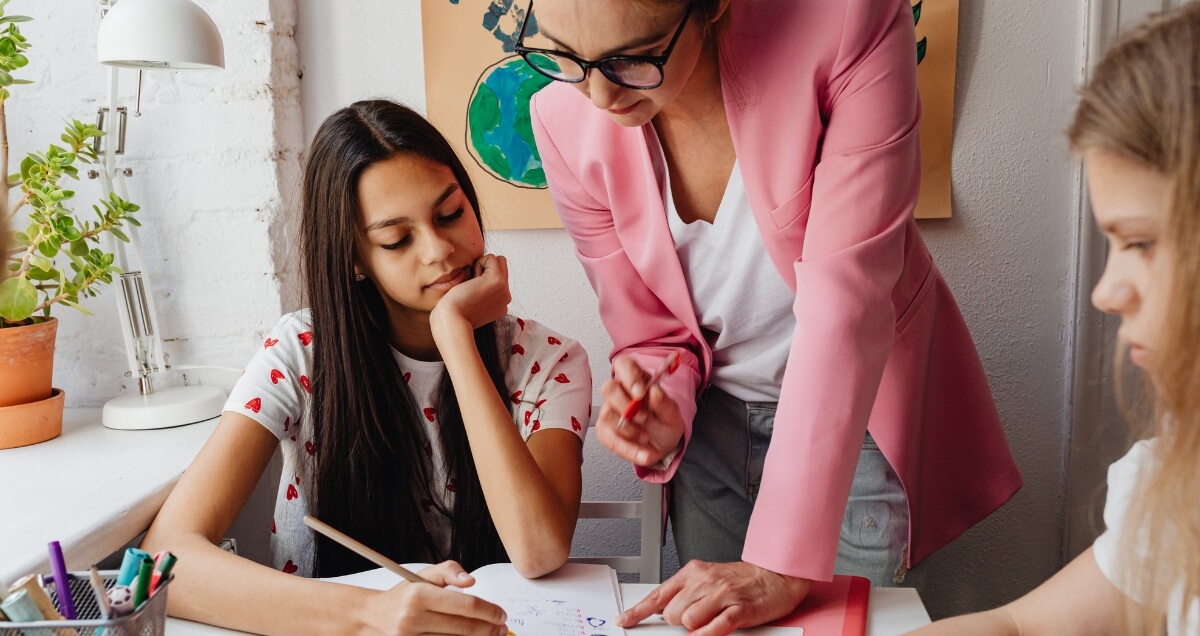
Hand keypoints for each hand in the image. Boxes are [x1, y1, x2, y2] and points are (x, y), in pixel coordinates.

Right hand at [356, 561, 508, 635]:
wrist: (372, 618)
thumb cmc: (403, 597)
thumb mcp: (423, 576)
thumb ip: (449, 571)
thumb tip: (471, 580)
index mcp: (419, 594)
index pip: (464, 605)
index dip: (489, 611)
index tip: (501, 614)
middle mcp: (413, 618)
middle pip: (463, 628)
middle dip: (489, 629)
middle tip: (502, 628)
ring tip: (491, 635)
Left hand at [431, 254, 510, 336]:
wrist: (452, 319)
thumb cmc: (454, 313)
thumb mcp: (471, 303)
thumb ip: (480, 293)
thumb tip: (477, 277)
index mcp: (501, 305)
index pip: (498, 280)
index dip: (483, 279)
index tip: (471, 295)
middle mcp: (506, 298)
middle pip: (501, 268)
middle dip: (485, 270)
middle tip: (471, 287)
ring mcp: (505, 289)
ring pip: (498, 261)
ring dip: (482, 267)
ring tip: (472, 285)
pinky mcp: (498, 280)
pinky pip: (491, 258)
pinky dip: (478, 263)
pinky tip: (472, 281)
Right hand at [594, 355, 684, 466]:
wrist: (664, 445)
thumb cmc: (665, 422)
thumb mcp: (673, 414)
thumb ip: (665, 403)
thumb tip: (654, 392)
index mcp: (637, 379)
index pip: (624, 365)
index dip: (629, 376)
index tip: (641, 393)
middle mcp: (620, 393)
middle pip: (609, 388)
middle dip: (626, 405)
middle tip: (644, 418)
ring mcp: (610, 411)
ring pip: (607, 415)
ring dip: (629, 430)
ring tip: (647, 437)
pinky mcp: (605, 431)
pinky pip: (609, 439)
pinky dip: (628, 449)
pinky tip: (644, 454)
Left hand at [618, 561, 812, 635]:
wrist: (775, 575)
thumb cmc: (741, 580)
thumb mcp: (707, 578)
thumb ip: (685, 593)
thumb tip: (663, 611)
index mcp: (693, 572)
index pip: (658, 595)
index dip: (638, 612)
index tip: (624, 621)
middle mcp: (705, 581)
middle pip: (672, 614)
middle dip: (679, 622)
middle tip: (698, 616)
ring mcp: (722, 595)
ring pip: (688, 622)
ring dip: (696, 628)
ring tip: (712, 619)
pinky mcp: (739, 609)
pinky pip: (714, 628)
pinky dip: (708, 634)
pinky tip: (712, 630)